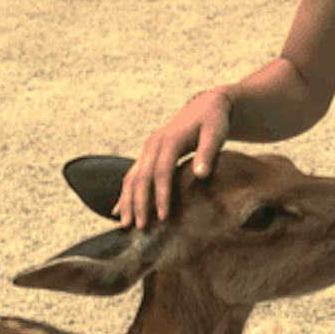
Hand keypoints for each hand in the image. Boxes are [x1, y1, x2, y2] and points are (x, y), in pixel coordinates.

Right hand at [114, 90, 232, 228]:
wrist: (206, 105)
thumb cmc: (214, 121)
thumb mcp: (216, 134)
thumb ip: (207, 153)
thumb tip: (200, 175)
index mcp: (170, 140)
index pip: (162, 172)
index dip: (161, 195)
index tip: (163, 217)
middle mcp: (154, 143)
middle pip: (141, 176)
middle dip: (139, 203)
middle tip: (140, 227)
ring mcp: (149, 148)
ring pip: (132, 176)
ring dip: (127, 200)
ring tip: (125, 224)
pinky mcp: (149, 153)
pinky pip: (133, 174)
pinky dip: (126, 192)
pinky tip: (118, 210)